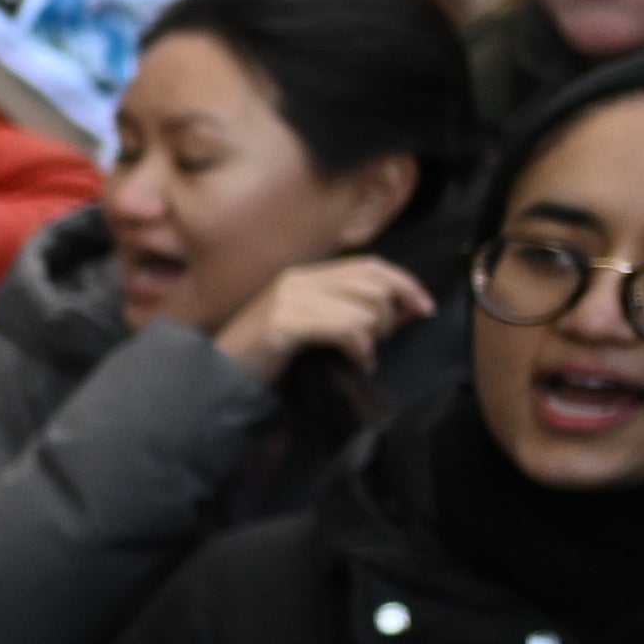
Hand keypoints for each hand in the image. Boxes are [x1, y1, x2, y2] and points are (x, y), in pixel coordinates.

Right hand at [212, 251, 427, 381]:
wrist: (218, 377)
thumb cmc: (270, 357)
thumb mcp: (312, 324)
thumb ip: (350, 310)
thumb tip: (408, 307)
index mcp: (305, 275)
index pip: (371, 266)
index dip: (405, 283)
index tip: (425, 308)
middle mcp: (299, 280)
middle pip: (374, 285)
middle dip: (389, 316)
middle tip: (377, 342)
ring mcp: (289, 300)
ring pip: (364, 308)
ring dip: (374, 337)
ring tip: (361, 355)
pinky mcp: (285, 323)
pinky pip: (346, 328)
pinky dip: (361, 349)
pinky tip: (357, 362)